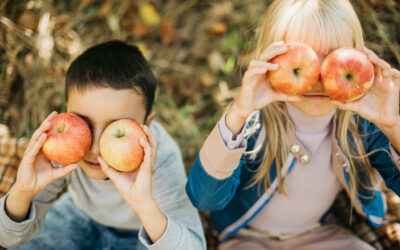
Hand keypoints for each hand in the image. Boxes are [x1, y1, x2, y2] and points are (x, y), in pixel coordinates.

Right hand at [14, 111, 78, 196]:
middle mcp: (36, 149)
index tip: (61, 117)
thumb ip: (65, 169)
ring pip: (36, 138)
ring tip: (49, 122)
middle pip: (41, 132)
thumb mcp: (56, 174)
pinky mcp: (27, 159)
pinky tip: (44, 136)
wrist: (29, 189)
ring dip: (42, 129)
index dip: (53, 126)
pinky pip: (34, 149)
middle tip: (55, 113)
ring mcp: (30, 153)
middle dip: (47, 122)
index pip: (48, 135)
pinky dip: (39, 142)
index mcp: (42, 150)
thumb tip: (78, 165)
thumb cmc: (41, 180)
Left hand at [99, 125, 166, 242]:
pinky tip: (141, 139)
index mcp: (139, 161)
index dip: (140, 136)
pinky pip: (148, 152)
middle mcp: (145, 160)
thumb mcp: (115, 176)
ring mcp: (148, 162)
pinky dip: (146, 144)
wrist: (136, 199)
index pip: (141, 146)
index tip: (133, 127)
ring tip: (144, 127)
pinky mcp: (148, 166)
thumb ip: (108, 167)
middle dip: (147, 132)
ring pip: (152, 145)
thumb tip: (98, 157)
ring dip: (149, 135)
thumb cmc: (127, 189)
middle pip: (149, 143)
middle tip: (140, 123)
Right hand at [227, 41, 300, 133]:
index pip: (268, 55)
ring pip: (256, 62)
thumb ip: (287, 95)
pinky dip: (257, 70)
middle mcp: (256, 69)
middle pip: (264, 55)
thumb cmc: (260, 99)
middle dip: (274, 50)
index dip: (275, 48)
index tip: (286, 43)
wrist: (247, 108)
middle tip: (285, 47)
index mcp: (263, 70)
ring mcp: (250, 74)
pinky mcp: (246, 81)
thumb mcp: (276, 96)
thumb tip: (301, 98)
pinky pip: (251, 73)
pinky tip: (264, 70)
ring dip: (266, 62)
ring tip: (277, 66)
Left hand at [331, 47, 399, 128]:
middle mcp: (379, 79)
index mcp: (369, 82)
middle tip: (363, 50)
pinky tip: (386, 72)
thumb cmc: (369, 112)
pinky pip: (396, 75)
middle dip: (371, 55)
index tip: (354, 51)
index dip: (362, 59)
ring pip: (386, 67)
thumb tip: (330, 100)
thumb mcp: (355, 107)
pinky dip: (392, 72)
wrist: (382, 120)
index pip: (367, 67)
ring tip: (372, 58)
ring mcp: (388, 82)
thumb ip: (344, 104)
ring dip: (380, 61)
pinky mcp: (396, 86)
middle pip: (376, 63)